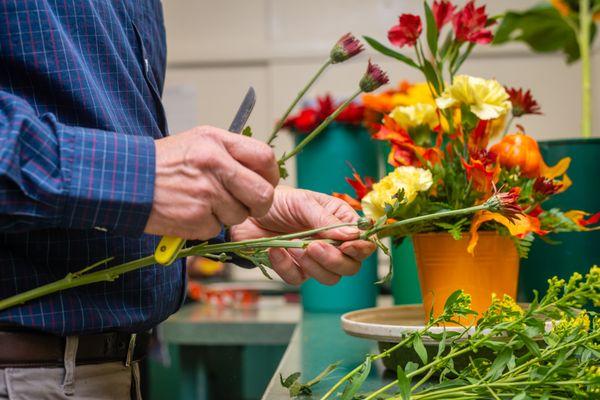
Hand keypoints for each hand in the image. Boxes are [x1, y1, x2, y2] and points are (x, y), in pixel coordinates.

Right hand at [144, 126, 278, 238]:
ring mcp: (206, 194)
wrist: (126, 180)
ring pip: (240, 215)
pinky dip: (207, 225)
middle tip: (248, 204)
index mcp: (217, 142)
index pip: (266, 158)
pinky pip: (217, 229)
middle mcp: (215, 166)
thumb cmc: (165, 162)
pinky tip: (191, 212)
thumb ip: (232, 151)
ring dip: (228, 214)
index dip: (271, 175)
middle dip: (259, 205)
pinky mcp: (196, 219)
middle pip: (263, 195)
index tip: (266, 182)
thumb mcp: (199, 140)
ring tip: (205, 202)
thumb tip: (263, 169)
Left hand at [231, 186, 376, 285]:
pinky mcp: (294, 269)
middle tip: (314, 247)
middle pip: (350, 266)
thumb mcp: (303, 203)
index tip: (348, 246)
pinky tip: (276, 250)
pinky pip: (298, 279)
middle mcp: (332, 243)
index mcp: (341, 222)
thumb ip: (326, 221)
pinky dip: (286, 266)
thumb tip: (353, 236)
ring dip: (314, 266)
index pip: (363, 242)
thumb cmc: (279, 200)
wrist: (247, 211)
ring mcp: (314, 259)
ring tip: (296, 247)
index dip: (360, 248)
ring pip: (330, 278)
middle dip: (335, 260)